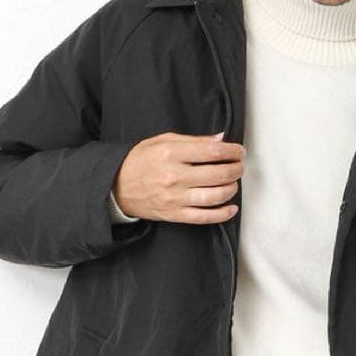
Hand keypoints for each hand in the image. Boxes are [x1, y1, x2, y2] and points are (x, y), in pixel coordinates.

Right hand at [111, 131, 244, 223]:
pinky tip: (231, 208)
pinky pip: (205, 217)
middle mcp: (175, 176)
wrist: (116, 186)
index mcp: (171, 153)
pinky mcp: (175, 214)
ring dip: (232, 188)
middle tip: (239, 166)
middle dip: (236, 169)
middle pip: (218, 173)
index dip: (232, 151)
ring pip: (215, 195)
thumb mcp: (162, 141)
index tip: (239, 151)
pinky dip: (223, 214)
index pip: (212, 151)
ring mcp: (175, 198)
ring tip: (234, 182)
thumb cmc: (140, 161)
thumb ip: (194, 141)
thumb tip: (221, 139)